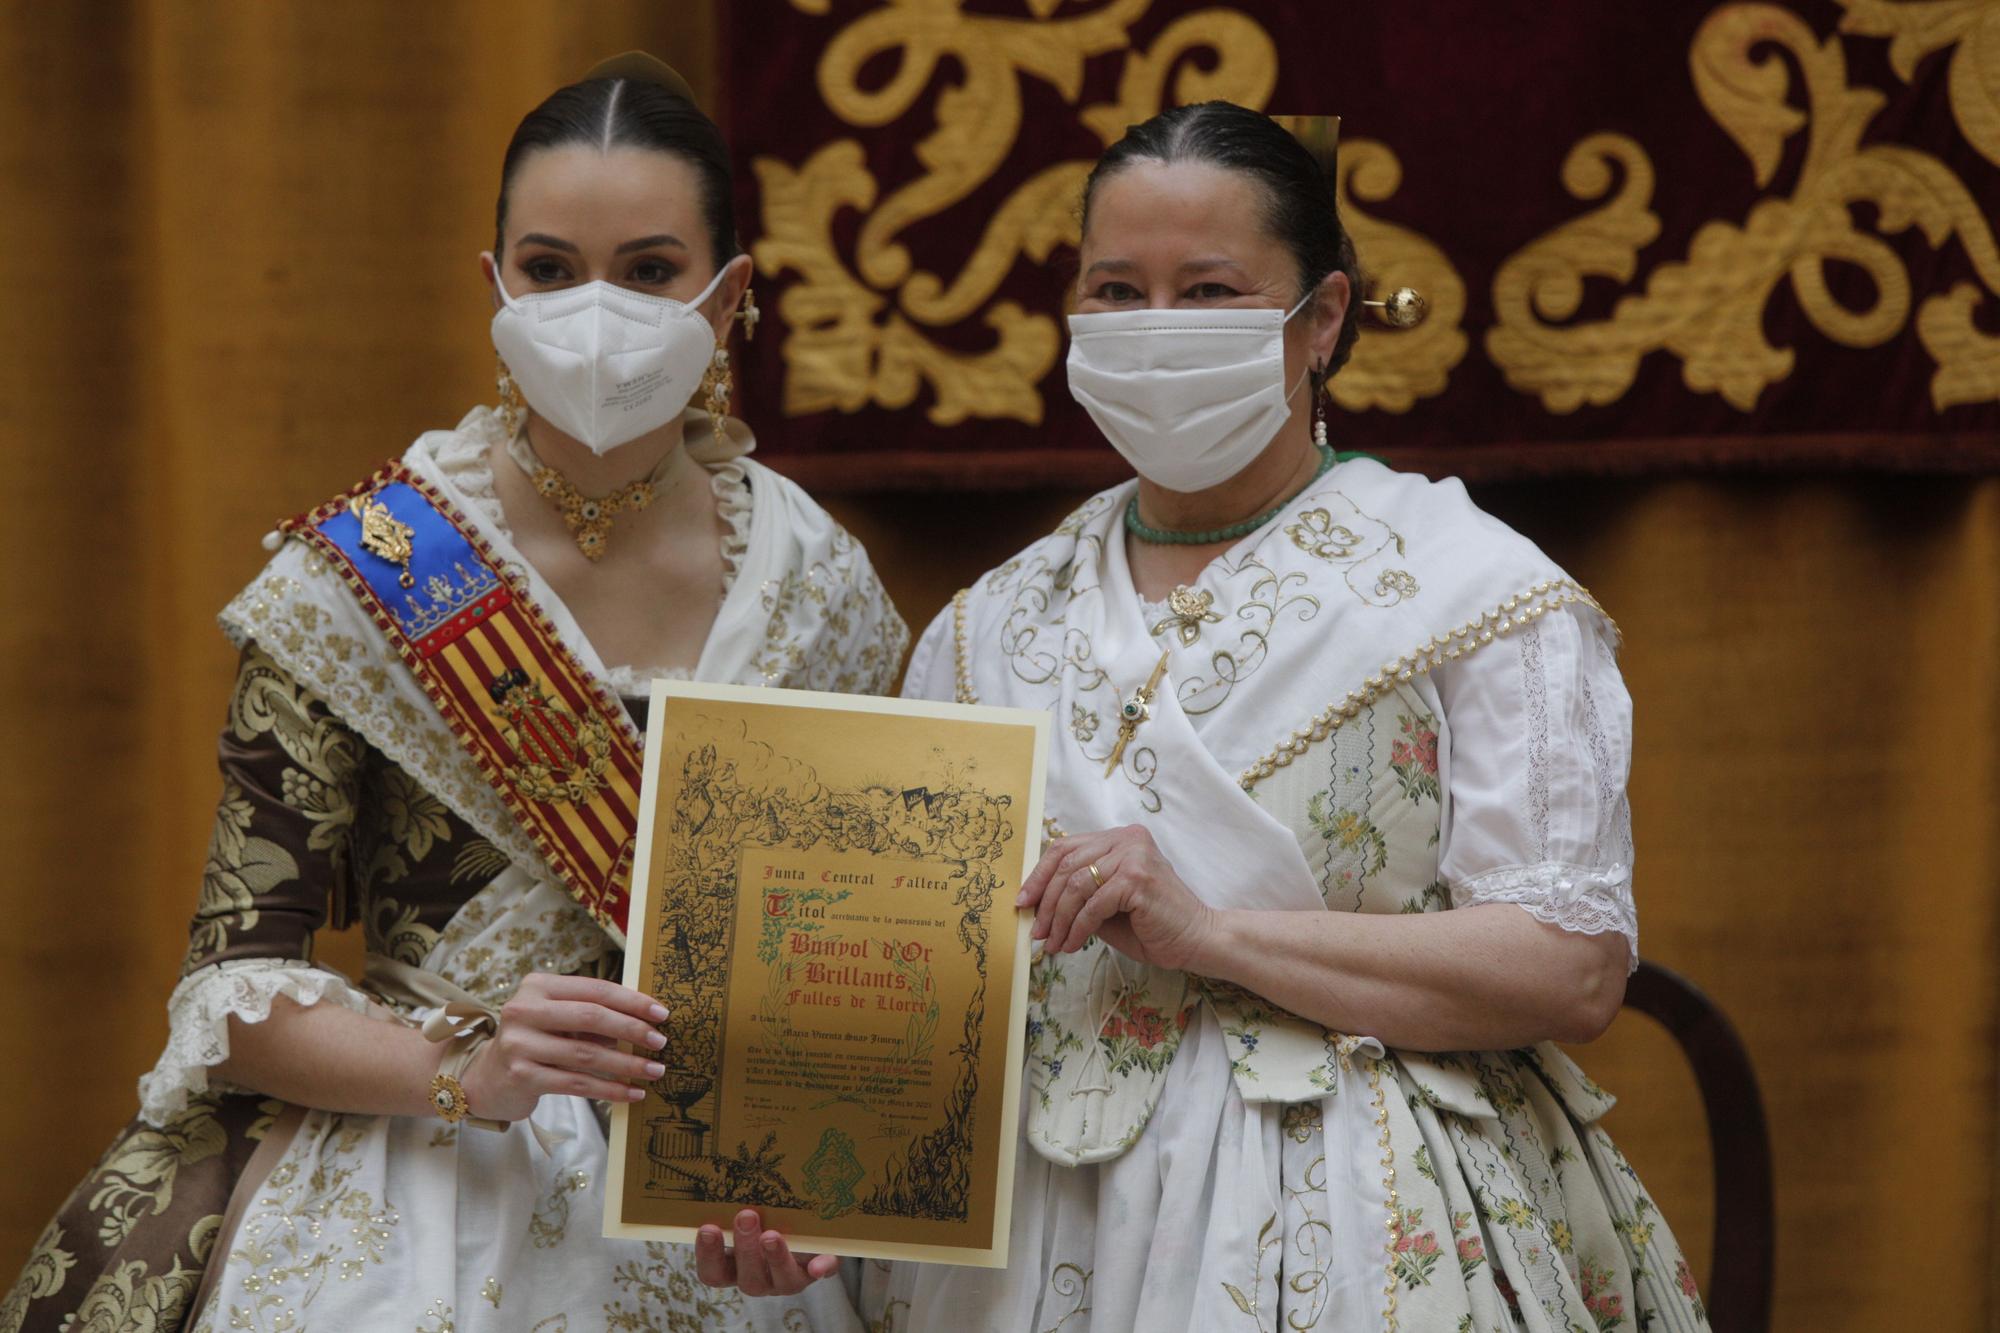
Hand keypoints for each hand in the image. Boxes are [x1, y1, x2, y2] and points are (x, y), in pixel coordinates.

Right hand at [456, 973, 669, 1121]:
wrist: (485, 1078)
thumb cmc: (533, 1043)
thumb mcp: (556, 1019)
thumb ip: (591, 1015)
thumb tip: (645, 1022)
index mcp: (538, 987)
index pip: (595, 989)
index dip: (632, 1001)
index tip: (661, 1014)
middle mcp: (524, 1010)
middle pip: (591, 1017)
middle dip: (632, 1030)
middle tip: (661, 1042)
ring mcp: (520, 1044)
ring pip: (587, 1054)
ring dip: (627, 1065)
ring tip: (654, 1071)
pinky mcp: (522, 1076)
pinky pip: (577, 1083)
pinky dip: (610, 1089)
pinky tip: (632, 1093)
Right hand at [694, 1209, 840, 1294]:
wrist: (806, 1229)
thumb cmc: (763, 1217)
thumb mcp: (749, 1213)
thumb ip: (734, 1201)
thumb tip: (718, 1166)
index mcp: (735, 1268)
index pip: (714, 1273)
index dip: (709, 1256)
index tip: (707, 1228)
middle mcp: (761, 1279)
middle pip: (749, 1279)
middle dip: (745, 1249)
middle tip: (745, 1217)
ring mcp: (790, 1278)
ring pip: (782, 1281)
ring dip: (776, 1258)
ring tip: (772, 1235)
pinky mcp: (818, 1268)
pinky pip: (823, 1271)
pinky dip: (821, 1268)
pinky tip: (817, 1266)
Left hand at [1018, 825, 1216, 969]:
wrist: (1197, 940)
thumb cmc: (1153, 925)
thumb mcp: (1107, 905)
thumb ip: (1079, 895)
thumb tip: (1036, 905)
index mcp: (1119, 838)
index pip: (1066, 847)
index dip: (1039, 875)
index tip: (1024, 902)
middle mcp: (1126, 839)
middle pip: (1067, 864)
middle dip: (1046, 902)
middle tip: (1037, 932)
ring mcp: (1133, 855)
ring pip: (1076, 885)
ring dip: (1059, 920)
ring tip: (1053, 943)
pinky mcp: (1137, 878)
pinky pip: (1093, 905)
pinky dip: (1077, 928)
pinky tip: (1072, 945)